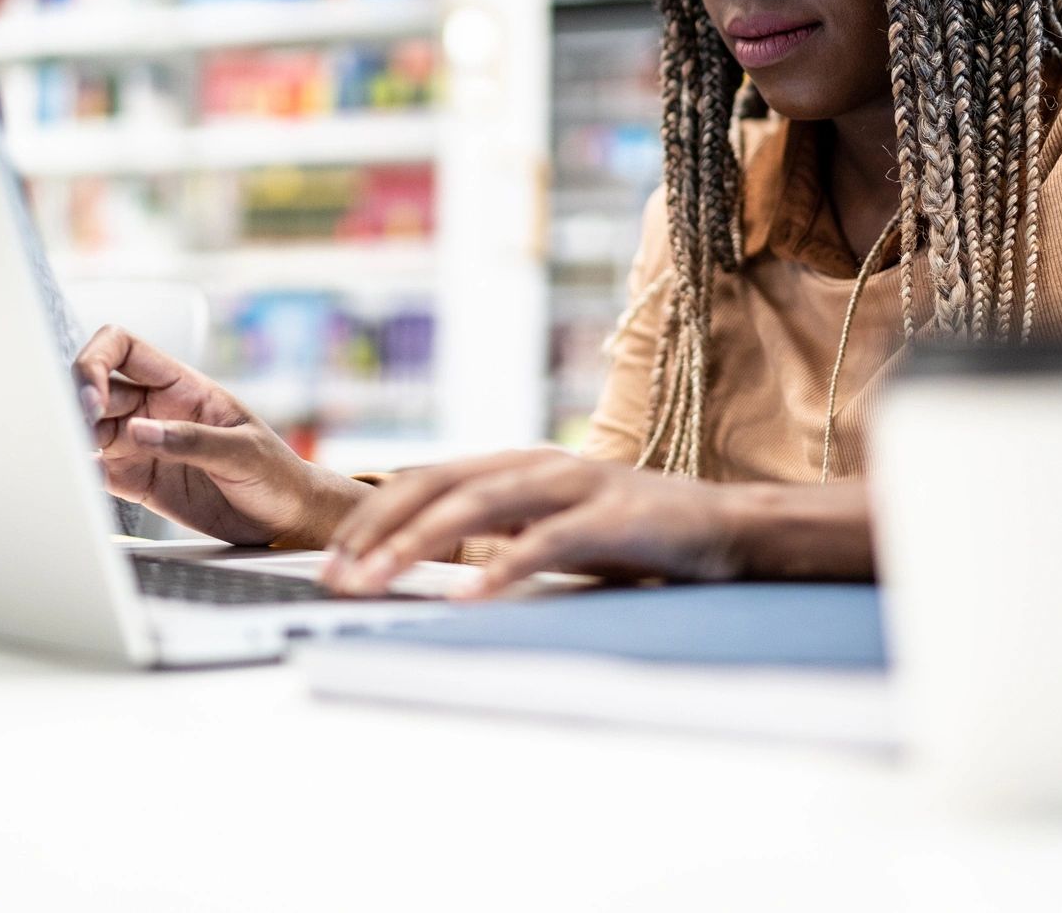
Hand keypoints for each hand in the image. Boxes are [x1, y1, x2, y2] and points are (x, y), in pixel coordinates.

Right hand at [73, 326, 368, 548]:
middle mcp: (154, 410)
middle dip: (77, 405)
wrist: (286, 519)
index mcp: (182, 387)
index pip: (123, 349)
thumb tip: (139, 430)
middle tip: (78, 432)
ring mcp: (142, 445)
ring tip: (72, 458)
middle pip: (96, 389)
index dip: (97, 360)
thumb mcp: (243, 452)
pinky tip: (80, 481)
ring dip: (73, 439)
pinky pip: (97, 471)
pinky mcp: (137, 481)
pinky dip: (81, 474)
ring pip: (88, 430)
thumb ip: (192, 441)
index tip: (92, 396)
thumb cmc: (277, 473)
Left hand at [322, 450, 747, 597]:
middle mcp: (541, 464)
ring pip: (481, 505)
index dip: (375, 515)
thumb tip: (426, 562)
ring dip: (420, 544)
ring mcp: (578, 486)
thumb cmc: (637, 536)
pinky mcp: (615, 518)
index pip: (429, 479)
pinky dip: (503, 566)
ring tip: (378, 581)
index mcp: (521, 464)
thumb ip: (501, 533)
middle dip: (379, 531)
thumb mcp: (554, 527)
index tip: (332, 560)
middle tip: (335, 577)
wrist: (730, 528)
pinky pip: (547, 542)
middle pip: (440, 485)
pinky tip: (470, 596)